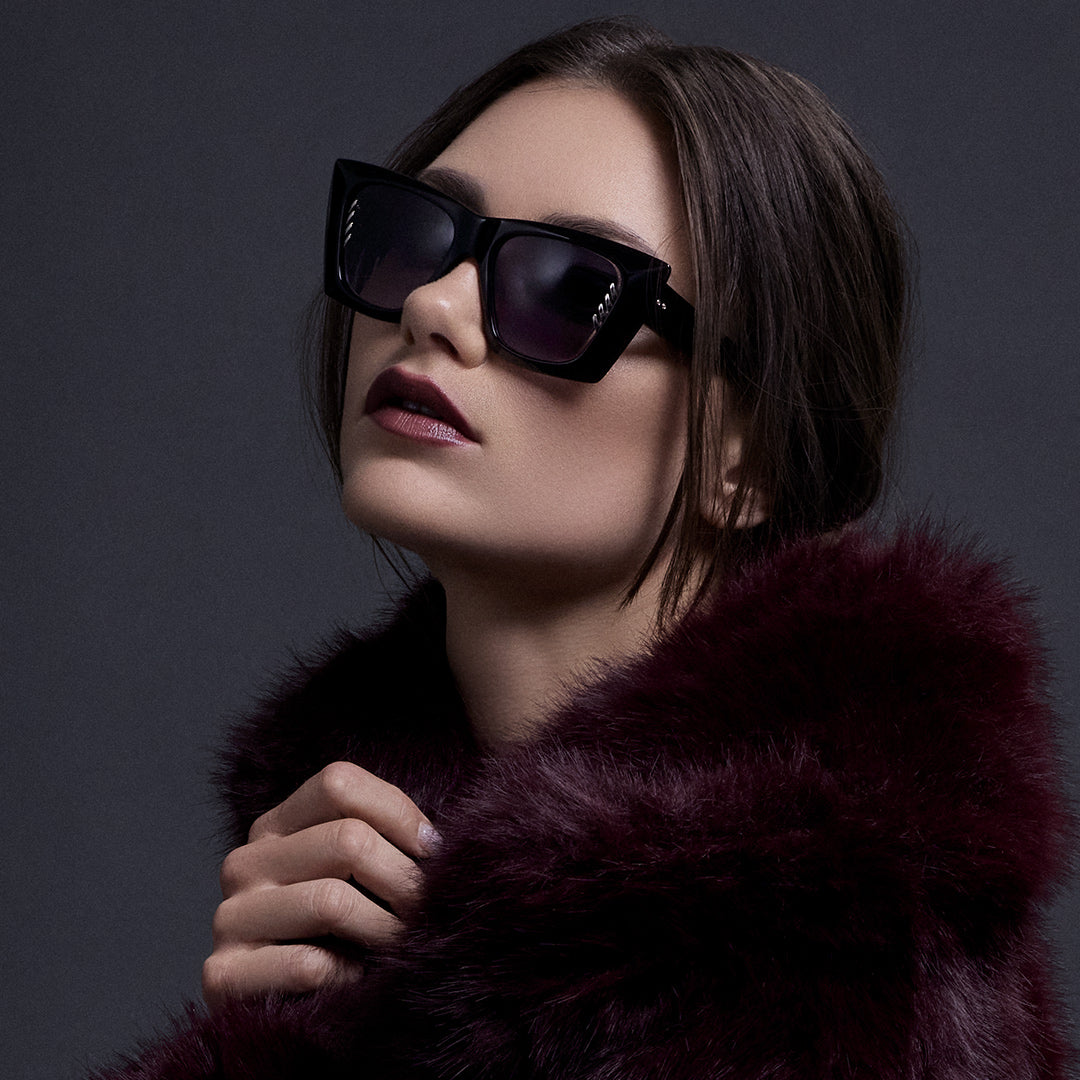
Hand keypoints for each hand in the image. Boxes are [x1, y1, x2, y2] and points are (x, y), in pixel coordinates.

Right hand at [201, 761, 439, 1008]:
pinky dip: (347, 974)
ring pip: (331, 900)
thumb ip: (385, 839)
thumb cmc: (345, 932)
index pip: (338, 783)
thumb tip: (434, 842)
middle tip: (426, 907)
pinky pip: (306, 964)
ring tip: (402, 942)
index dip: (398, 814)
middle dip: (403, 878)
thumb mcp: (361, 873)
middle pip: (346, 839)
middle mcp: (245, 862)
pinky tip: (355, 979)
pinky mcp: (223, 974)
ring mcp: (229, 916)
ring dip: (383, 928)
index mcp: (276, 826)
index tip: (433, 850)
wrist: (297, 1014)